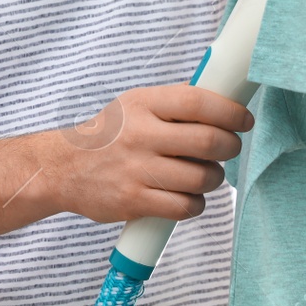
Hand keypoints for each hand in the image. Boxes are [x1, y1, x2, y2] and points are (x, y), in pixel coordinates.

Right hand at [54, 85, 253, 224]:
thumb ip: (173, 103)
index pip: (197, 102)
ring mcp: (136, 169)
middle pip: (207, 141)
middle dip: (229, 147)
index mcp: (142, 104)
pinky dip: (195, 203)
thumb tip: (223, 100)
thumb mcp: (133, 105)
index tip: (243, 120)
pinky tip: (187, 196)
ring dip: (214, 178)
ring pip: (201, 177)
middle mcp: (139, 134)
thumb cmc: (108, 135)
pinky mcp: (133, 201)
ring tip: (205, 174)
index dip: (230, 111)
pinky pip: (184, 206)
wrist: (61, 168)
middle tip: (228, 148)